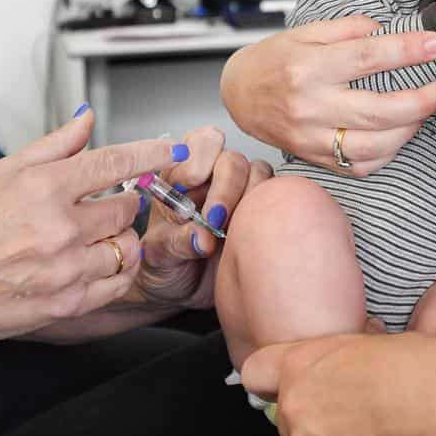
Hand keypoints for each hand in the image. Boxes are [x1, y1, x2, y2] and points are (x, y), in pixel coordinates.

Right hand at [0, 109, 181, 349]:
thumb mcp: (6, 172)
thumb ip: (56, 145)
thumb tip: (88, 118)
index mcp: (45, 188)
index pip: (115, 162)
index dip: (151, 153)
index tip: (172, 149)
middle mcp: (59, 227)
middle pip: (127, 207)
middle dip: (122, 204)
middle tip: (101, 208)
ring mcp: (67, 268)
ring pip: (128, 246)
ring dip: (119, 239)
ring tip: (94, 238)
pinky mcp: (71, 301)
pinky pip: (120, 281)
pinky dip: (117, 270)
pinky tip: (98, 262)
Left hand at [133, 126, 273, 310]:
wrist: (184, 291)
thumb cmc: (165, 266)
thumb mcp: (158, 258)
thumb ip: (175, 243)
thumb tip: (200, 239)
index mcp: (180, 175)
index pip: (197, 144)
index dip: (196, 161)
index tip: (186, 188)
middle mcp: (213, 177)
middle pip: (231, 159)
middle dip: (224, 187)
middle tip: (214, 219)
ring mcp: (242, 191)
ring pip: (258, 173)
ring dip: (248, 199)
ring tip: (231, 231)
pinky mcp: (264, 209)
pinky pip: (277, 196)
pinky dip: (268, 211)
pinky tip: (250, 234)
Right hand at [220, 15, 435, 175]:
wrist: (239, 95)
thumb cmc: (275, 58)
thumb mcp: (305, 31)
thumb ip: (347, 28)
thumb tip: (385, 30)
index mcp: (308, 68)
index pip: (367, 58)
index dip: (408, 51)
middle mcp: (309, 106)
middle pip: (378, 112)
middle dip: (422, 101)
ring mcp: (311, 138)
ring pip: (373, 146)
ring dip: (409, 130)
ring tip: (425, 110)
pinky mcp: (313, 158)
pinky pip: (358, 166)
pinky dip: (385, 154)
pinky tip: (397, 135)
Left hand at [241, 332, 435, 435]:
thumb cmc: (423, 368)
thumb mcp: (370, 344)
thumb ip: (340, 362)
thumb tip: (345, 371)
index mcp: (301, 363)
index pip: (257, 373)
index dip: (274, 381)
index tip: (291, 388)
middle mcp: (295, 404)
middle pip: (291, 421)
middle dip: (318, 422)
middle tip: (359, 418)